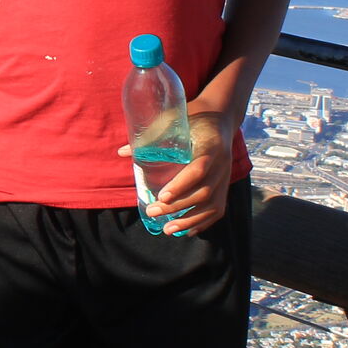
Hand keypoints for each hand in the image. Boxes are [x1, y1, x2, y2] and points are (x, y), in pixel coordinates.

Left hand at [119, 112, 233, 234]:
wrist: (219, 116)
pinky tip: (187, 231)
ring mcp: (226, 176)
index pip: (199, 169)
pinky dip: (203, 222)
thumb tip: (122, 152)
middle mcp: (222, 163)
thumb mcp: (172, 121)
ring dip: (191, 220)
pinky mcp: (225, 184)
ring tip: (167, 229)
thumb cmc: (191, 118)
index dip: (182, 185)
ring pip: (213, 204)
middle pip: (204, 191)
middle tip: (153, 212)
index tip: (162, 196)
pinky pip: (218, 208)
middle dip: (178, 206)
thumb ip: (150, 137)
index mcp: (210, 146)